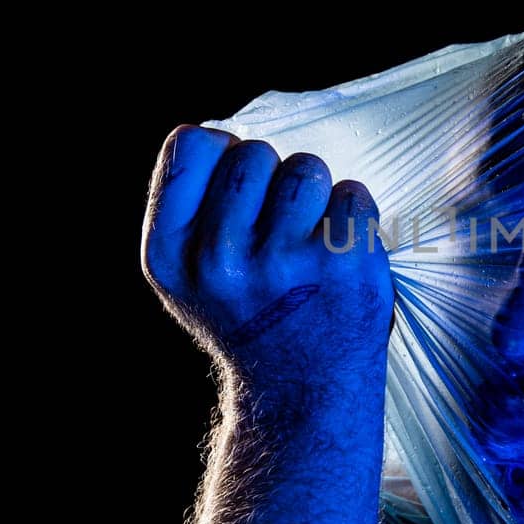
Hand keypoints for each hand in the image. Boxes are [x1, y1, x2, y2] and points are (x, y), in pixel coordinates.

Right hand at [140, 125, 393, 398]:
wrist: (301, 390)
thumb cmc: (250, 312)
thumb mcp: (190, 271)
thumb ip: (189, 203)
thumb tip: (213, 133)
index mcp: (170, 253)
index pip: (190, 143)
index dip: (222, 155)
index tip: (238, 195)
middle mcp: (219, 259)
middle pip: (254, 153)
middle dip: (272, 180)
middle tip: (277, 234)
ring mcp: (283, 263)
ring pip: (306, 167)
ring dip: (315, 196)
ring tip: (308, 244)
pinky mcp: (342, 266)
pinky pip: (352, 194)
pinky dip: (353, 218)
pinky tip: (338, 259)